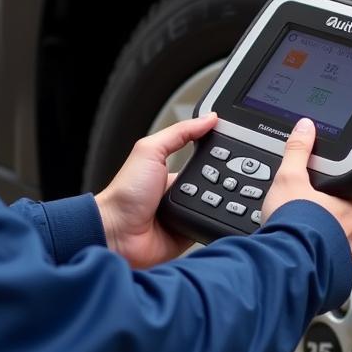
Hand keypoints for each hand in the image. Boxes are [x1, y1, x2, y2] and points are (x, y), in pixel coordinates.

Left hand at [96, 113, 217, 267]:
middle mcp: (180, 194)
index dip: (216, 155)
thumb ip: (179, 133)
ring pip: (216, 205)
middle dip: (222, 181)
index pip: (203, 161)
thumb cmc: (125, 194)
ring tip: (218, 196)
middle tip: (227, 177)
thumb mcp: (150, 150)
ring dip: (219, 202)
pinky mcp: (189, 233)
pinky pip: (210, 225)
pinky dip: (214, 221)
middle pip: (214, 183)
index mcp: (171, 172)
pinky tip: (214, 215)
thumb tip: (207, 119)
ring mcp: (185, 214)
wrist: (118, 232)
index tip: (233, 149)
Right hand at [262, 118, 351, 262]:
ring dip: (323, 242)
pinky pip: (329, 266)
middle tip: (305, 217)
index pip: (347, 194)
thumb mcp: (289, 177)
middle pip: (342, 220)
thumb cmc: (292, 223)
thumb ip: (298, 151)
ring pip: (337, 244)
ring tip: (301, 239)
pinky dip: (318, 262)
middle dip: (326, 219)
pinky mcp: (334, 276)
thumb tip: (306, 128)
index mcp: (348, 208)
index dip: (331, 193)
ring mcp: (344, 257)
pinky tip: (303, 257)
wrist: (284, 261)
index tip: (319, 195)